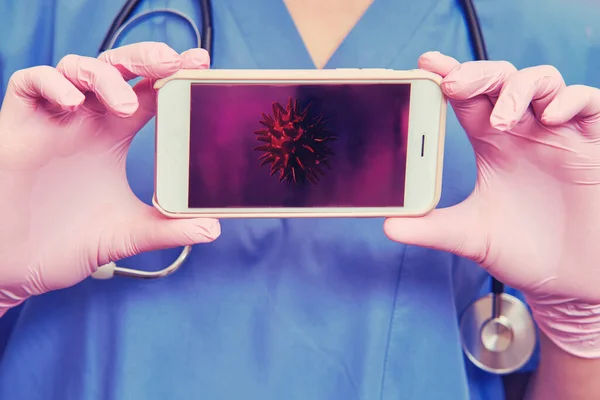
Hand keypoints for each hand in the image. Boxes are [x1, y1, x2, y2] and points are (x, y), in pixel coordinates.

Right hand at [0, 42, 219, 313]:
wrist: (18, 267)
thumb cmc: (68, 243)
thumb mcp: (127, 233)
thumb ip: (168, 229)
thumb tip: (213, 230)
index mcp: (113, 136)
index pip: (146, 91)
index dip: (171, 74)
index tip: (199, 64)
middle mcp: (85, 121)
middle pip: (116, 67)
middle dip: (143, 56)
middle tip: (170, 63)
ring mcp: (52, 120)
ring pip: (76, 67)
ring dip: (105, 75)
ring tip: (125, 105)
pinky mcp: (17, 126)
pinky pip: (28, 82)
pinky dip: (52, 83)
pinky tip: (74, 104)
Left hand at [384, 52, 599, 356]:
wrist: (568, 280)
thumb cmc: (523, 251)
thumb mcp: (471, 237)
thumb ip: (431, 229)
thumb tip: (388, 225)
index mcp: (492, 144)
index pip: (468, 98)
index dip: (449, 76)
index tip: (425, 65)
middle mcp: (524, 132)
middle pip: (500, 80)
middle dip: (477, 74)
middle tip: (454, 84)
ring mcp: (560, 135)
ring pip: (542, 82)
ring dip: (518, 89)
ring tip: (500, 119)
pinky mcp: (593, 146)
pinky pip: (589, 104)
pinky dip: (571, 101)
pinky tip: (549, 118)